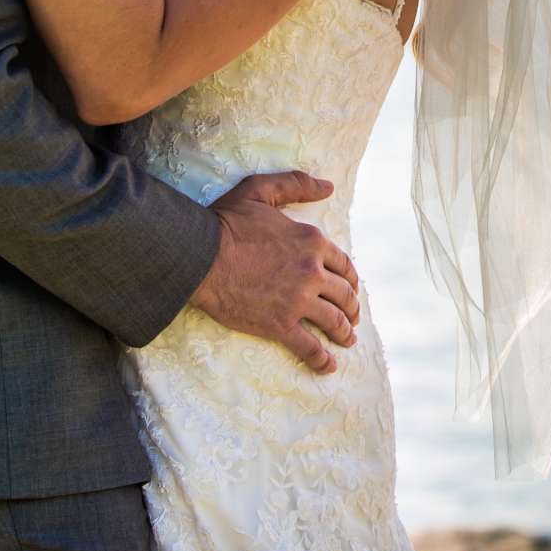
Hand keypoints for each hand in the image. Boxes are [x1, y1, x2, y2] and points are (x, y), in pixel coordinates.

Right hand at [192, 171, 360, 374]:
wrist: (198, 256)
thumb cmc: (226, 222)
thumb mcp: (261, 190)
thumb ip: (296, 184)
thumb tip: (328, 186)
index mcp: (312, 241)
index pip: (343, 264)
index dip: (350, 278)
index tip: (350, 288)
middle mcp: (312, 272)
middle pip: (343, 294)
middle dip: (351, 307)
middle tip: (351, 317)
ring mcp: (298, 301)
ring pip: (333, 321)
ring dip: (344, 332)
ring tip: (347, 339)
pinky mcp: (280, 325)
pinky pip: (309, 347)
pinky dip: (322, 359)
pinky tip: (328, 366)